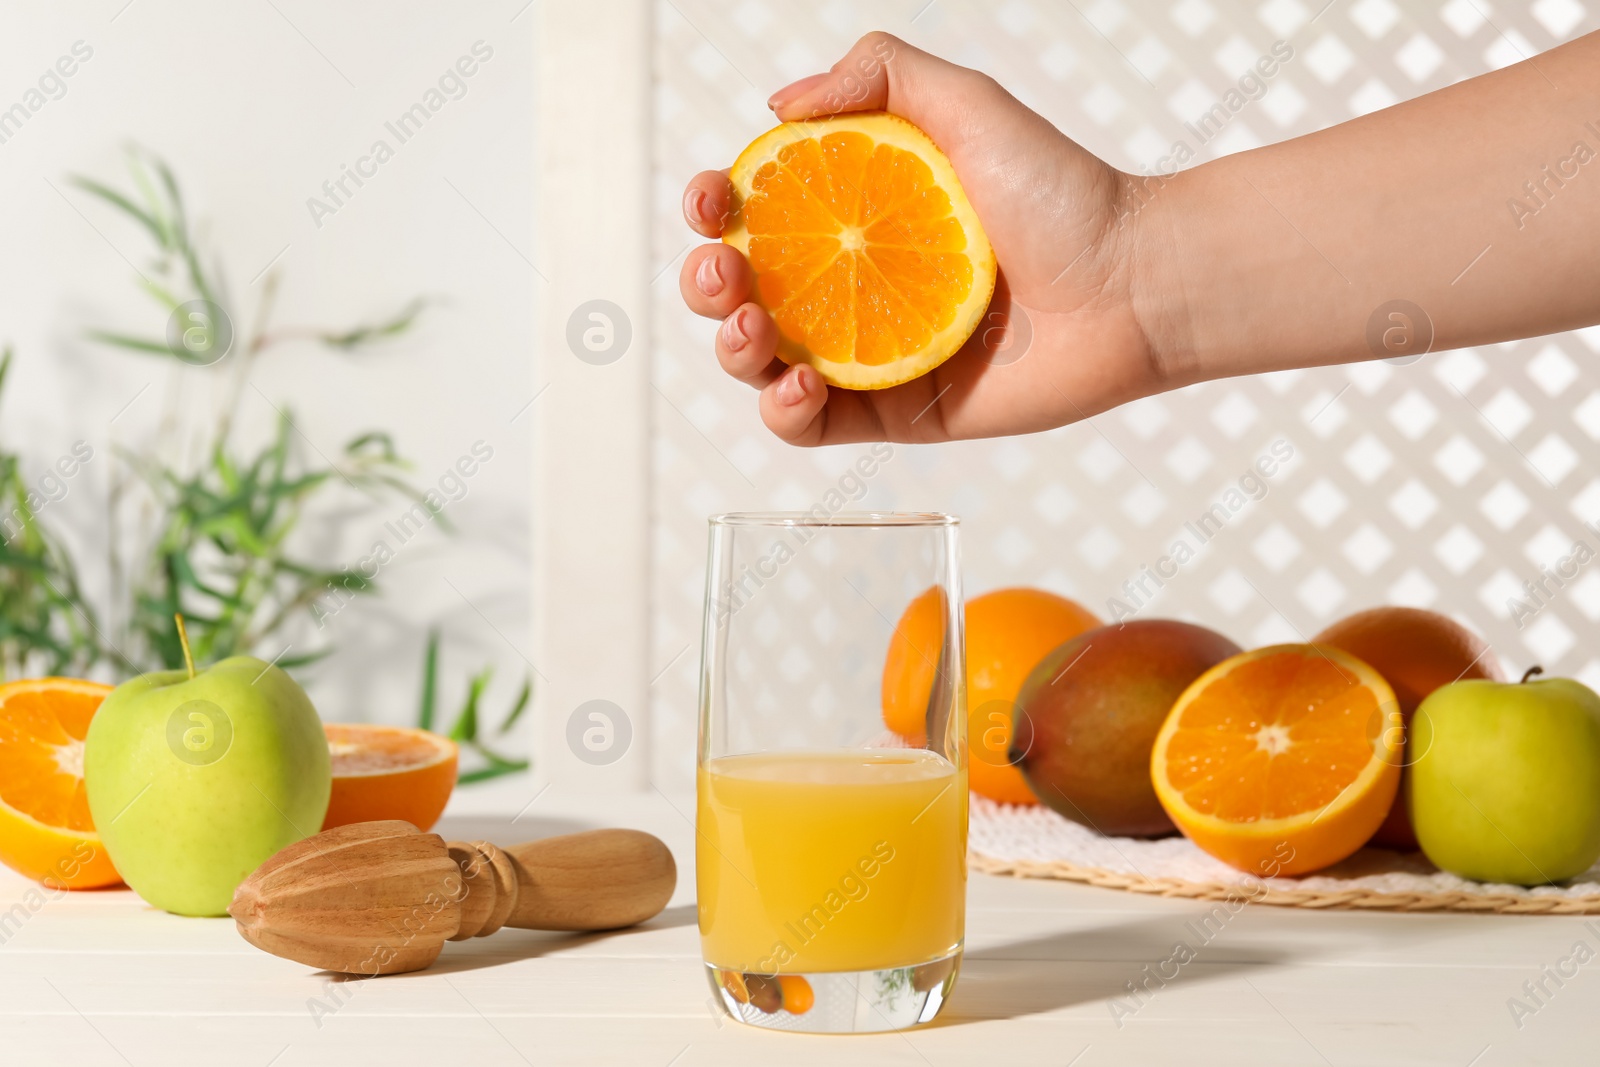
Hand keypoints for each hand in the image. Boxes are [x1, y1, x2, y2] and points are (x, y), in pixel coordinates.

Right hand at [678, 32, 1159, 445]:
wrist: (1130, 285)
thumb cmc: (1063, 193)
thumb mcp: (966, 104)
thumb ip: (879, 74)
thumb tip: (781, 102)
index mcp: (859, 214)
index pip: (758, 212)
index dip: (715, 207)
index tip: (715, 197)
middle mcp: (856, 283)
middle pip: (740, 291)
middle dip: (705, 281)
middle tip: (723, 270)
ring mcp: (872, 352)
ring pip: (761, 364)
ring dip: (731, 348)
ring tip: (752, 325)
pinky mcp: (897, 414)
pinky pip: (813, 428)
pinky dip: (785, 411)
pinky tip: (802, 384)